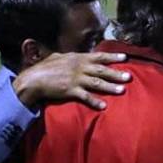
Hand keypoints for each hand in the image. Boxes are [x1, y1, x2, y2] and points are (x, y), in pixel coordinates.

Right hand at [12, 51, 129, 110]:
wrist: (33, 79)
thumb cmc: (44, 68)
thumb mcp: (58, 57)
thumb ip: (70, 57)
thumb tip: (77, 56)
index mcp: (77, 58)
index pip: (99, 56)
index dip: (112, 57)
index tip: (125, 58)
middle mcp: (79, 67)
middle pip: (101, 70)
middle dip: (116, 73)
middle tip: (129, 76)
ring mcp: (75, 79)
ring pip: (97, 83)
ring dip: (110, 87)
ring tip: (122, 90)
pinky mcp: (71, 90)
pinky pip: (85, 96)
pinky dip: (95, 101)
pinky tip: (103, 106)